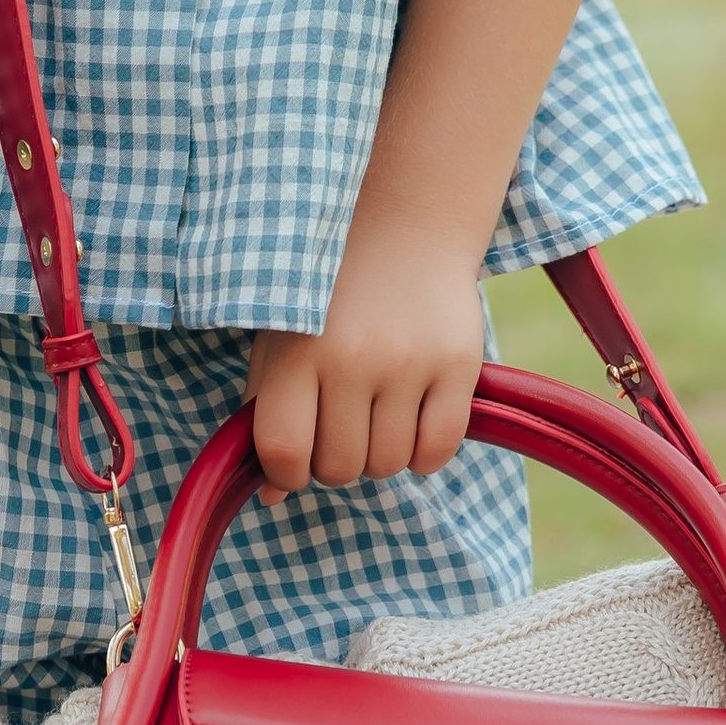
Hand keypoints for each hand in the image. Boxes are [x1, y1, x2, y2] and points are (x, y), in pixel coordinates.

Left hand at [244, 217, 484, 496]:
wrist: (405, 226)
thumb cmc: (328, 294)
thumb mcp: (282, 338)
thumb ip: (267, 413)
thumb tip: (274, 498)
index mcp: (297, 351)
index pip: (283, 451)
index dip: (285, 473)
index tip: (295, 458)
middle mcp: (352, 358)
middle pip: (341, 468)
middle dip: (337, 459)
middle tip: (343, 422)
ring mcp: (408, 362)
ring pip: (390, 465)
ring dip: (381, 453)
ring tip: (377, 410)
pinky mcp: (458, 364)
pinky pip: (438, 451)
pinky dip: (425, 451)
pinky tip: (414, 417)